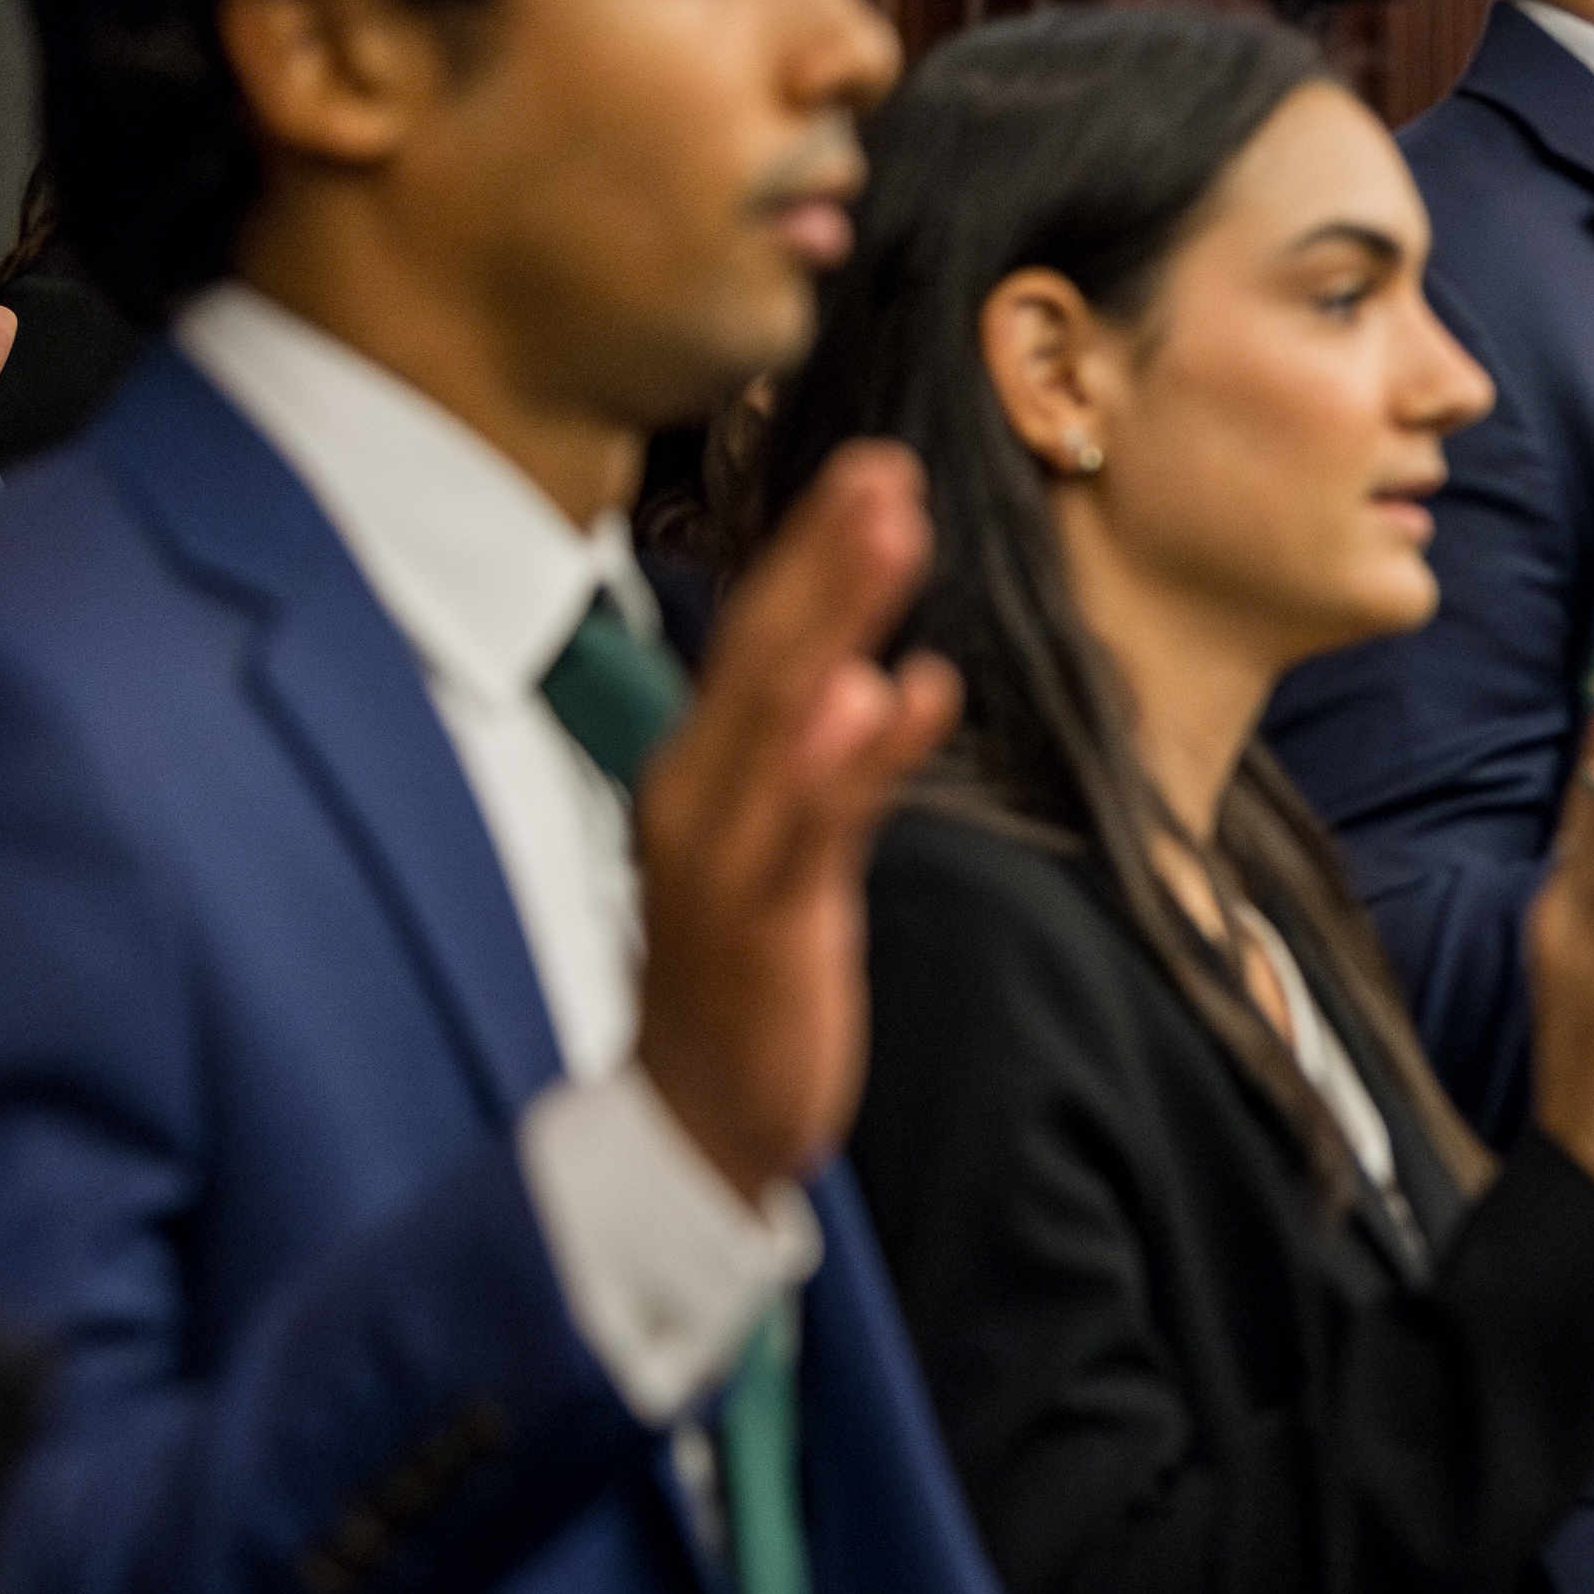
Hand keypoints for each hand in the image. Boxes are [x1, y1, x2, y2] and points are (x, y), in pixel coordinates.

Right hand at [634, 441, 959, 1201]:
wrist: (693, 1124)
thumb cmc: (739, 973)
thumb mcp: (784, 849)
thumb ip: (826, 765)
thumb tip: (867, 672)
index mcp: (701, 772)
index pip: (758, 641)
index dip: (810, 552)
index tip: (872, 470)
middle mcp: (699, 798)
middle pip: (764, 655)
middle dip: (824, 559)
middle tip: (887, 471)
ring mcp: (724, 861)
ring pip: (782, 717)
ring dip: (838, 619)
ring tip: (894, 533)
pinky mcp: (762, 928)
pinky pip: (811, 828)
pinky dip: (851, 758)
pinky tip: (900, 693)